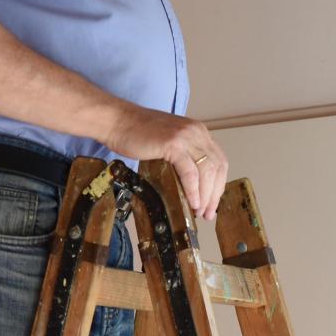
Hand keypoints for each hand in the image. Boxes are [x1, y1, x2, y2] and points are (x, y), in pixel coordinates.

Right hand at [103, 105, 229, 221]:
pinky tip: (191, 202)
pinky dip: (193, 190)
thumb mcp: (168, 142)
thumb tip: (190, 184)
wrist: (117, 121)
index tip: (212, 203)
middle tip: (208, 213)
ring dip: (205, 195)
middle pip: (217, 167)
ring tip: (199, 211)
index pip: (219, 160)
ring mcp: (186, 137)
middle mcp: (197, 132)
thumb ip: (183, 155)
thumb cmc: (136, 133)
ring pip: (206, 171)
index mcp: (198, 131)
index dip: (219, 184)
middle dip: (214, 193)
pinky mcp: (173, 144)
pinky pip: (190, 172)